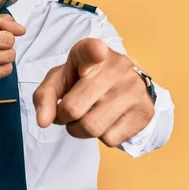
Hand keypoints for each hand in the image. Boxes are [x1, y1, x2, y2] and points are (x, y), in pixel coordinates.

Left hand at [33, 38, 154, 146]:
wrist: (122, 83)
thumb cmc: (83, 79)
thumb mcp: (60, 80)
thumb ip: (44, 97)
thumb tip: (43, 122)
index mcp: (90, 52)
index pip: (93, 50)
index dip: (94, 52)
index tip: (98, 52)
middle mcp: (117, 66)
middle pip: (74, 108)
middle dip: (63, 118)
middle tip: (68, 112)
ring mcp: (134, 88)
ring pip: (92, 128)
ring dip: (79, 130)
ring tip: (84, 117)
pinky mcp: (145, 111)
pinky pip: (110, 139)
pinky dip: (101, 137)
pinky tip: (105, 121)